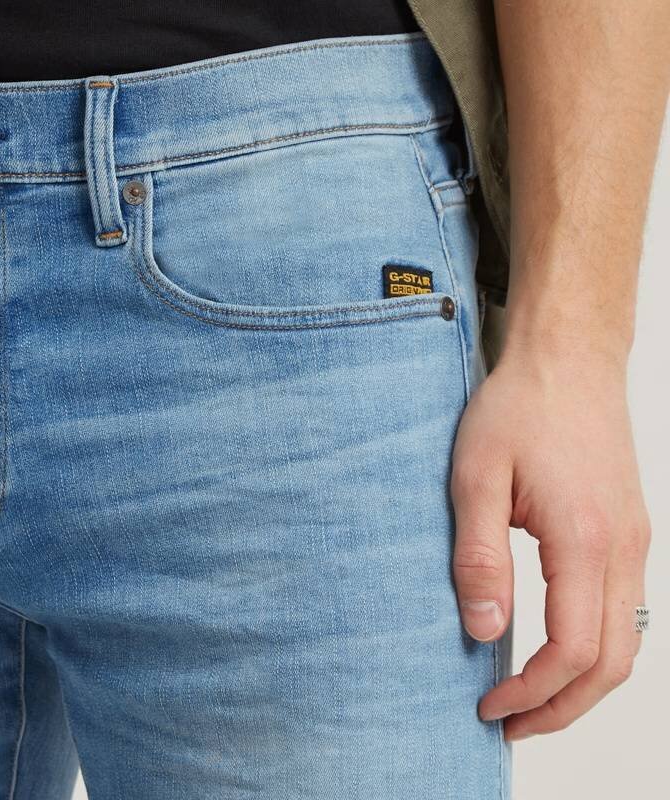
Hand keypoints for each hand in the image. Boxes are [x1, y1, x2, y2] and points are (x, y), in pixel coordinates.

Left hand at [450, 346, 649, 740]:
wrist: (568, 360)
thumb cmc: (519, 409)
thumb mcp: (476, 478)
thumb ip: (480, 557)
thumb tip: (484, 631)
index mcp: (585, 538)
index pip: (572, 650)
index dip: (533, 692)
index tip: (489, 707)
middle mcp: (625, 548)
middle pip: (611, 662)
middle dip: (562, 707)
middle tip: (510, 724)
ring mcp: (636, 539)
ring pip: (626, 641)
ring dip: (582, 683)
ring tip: (531, 698)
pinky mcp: (630, 529)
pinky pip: (625, 608)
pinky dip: (595, 647)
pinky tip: (557, 648)